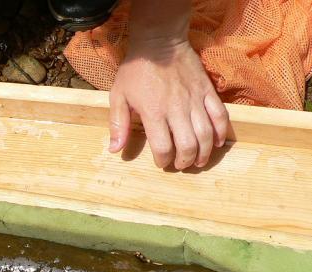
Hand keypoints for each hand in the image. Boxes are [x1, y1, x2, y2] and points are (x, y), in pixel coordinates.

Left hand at [109, 40, 228, 168]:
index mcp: (154, 112)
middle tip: (180, 165)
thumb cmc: (136, 70)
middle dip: (184, 161)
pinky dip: (220, 132)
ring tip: (197, 161)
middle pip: (188, 145)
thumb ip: (118, 124)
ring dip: (203, 153)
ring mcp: (195, 100)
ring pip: (206, 134)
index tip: (161, 162)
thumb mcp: (118, 96)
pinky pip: (220, 115)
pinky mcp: (207, 91)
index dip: (163, 160)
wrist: (159, 42)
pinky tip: (216, 143)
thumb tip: (114, 150)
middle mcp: (176, 109)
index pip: (163, 147)